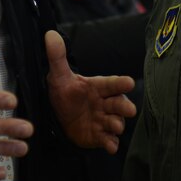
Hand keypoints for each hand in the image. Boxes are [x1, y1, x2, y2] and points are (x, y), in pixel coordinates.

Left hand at [45, 30, 136, 153]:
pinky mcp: (99, 136)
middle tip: (129, 110)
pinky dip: (110, 143)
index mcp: (97, 87)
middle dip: (124, 107)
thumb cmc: (63, 94)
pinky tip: (111, 147)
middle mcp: (104, 103)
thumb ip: (57, 57)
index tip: (130, 82)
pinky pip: (108, 140)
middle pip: (118, 103)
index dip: (120, 83)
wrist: (58, 118)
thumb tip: (50, 34)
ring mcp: (103, 120)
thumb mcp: (58, 76)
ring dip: (116, 125)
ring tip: (114, 126)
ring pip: (115, 122)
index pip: (111, 83)